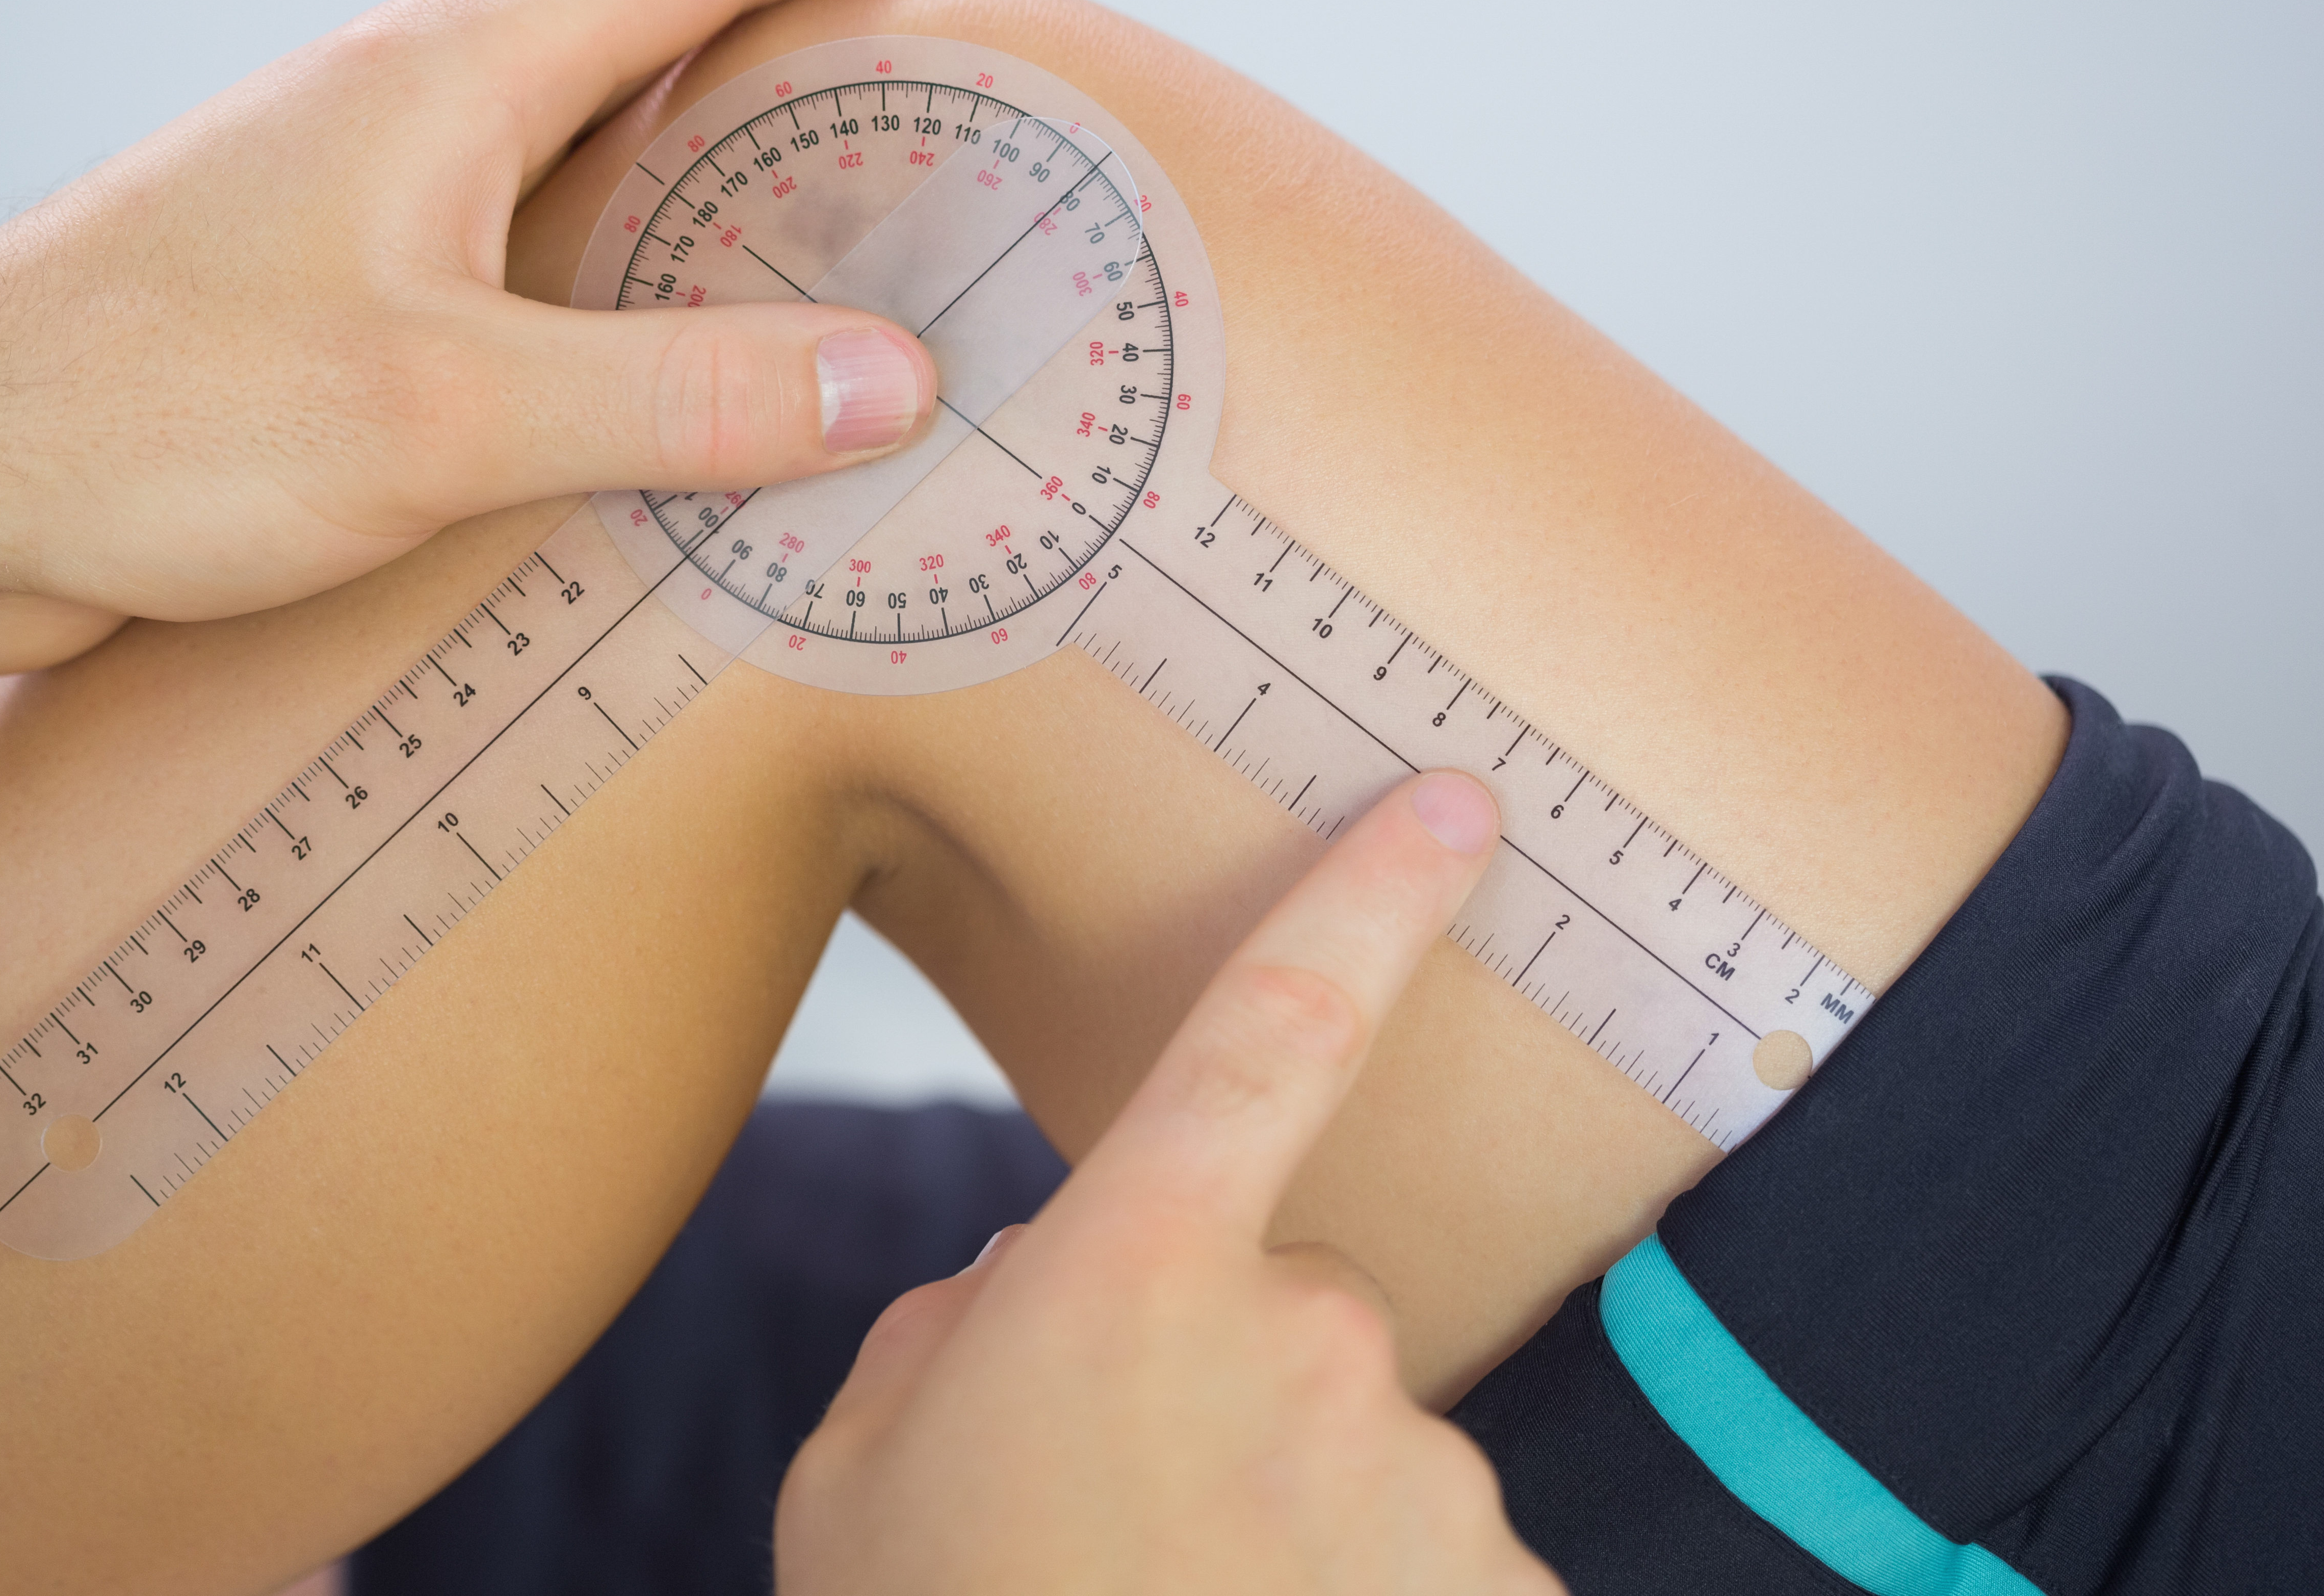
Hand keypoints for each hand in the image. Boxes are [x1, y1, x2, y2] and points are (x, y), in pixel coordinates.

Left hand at [0, 0, 1032, 669]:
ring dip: (721, 140)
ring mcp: (371, 185)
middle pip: (658, 7)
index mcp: (454, 71)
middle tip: (948, 70)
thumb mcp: (444, 418)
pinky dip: (633, 255)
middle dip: (819, 14)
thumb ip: (673, 396)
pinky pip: (529, 233)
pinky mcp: (335, 283)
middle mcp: (416, 98)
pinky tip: (665, 343)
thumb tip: (884, 382)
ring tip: (841, 206)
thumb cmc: (145, 421)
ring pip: (591, 124)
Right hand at [775, 771, 1562, 1595]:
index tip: (1459, 804)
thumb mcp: (864, 1471)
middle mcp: (1306, 1347)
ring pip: (1357, 1445)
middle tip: (1114, 1521)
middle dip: (1218, 1381)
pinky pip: (1426, 1560)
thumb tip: (1039, 1279)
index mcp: (1132, 1279)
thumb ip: (959, 1327)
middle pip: (1287, 1304)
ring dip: (1282, 1516)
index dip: (1371, 900)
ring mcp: (1418, 1482)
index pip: (1273, 1030)